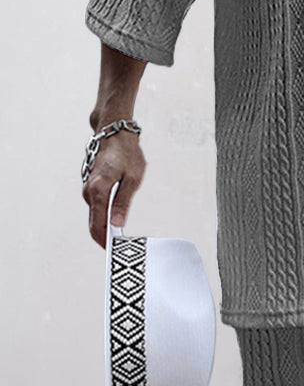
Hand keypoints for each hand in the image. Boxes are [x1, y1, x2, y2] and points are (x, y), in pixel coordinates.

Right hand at [82, 129, 146, 248]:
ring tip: (124, 233)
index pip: (97, 226)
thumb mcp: (132, 178)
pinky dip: (106, 213)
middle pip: (94, 223)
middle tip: (124, 247)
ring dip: (107, 224)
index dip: (104, 242)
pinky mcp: (92, 186)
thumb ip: (123, 202)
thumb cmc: (126, 153)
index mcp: (98, 191)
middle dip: (106, 236)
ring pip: (96, 214)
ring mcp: (88, 188)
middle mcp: (89, 192)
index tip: (115, 252)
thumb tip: (117, 224)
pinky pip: (97, 205)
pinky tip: (118, 216)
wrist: (115, 132)